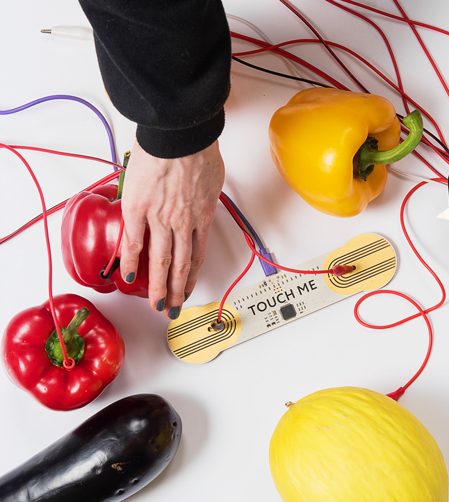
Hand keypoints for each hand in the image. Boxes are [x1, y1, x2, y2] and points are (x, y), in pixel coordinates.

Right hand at [119, 141, 224, 318]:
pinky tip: (128, 277)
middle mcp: (184, 223)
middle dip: (177, 291)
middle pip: (181, 265)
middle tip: (171, 309)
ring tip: (155, 304)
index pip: (198, 255)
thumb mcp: (212, 179)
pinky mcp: (138, 209)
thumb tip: (200, 197)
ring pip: (161, 261)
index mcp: (203, 216)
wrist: (180, 136)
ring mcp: (161, 218)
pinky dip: (130, 261)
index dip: (193, 276)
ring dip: (158, 286)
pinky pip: (133, 241)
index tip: (189, 290)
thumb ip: (204, 195)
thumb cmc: (198, 149)